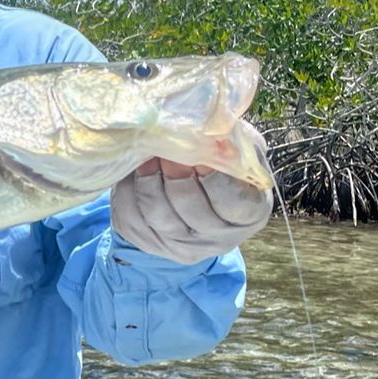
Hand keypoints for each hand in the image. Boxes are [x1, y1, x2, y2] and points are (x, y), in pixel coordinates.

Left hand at [110, 156, 272, 264]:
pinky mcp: (151, 244)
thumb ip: (228, 140)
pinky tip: (132, 173)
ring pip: (159, 216)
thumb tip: (208, 131)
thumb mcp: (236, 145)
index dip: (214, 176)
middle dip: (176, 176)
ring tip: (146, 156)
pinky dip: (128, 192)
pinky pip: (132, 220)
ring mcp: (184, 247)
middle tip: (166, 150)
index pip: (234, 200)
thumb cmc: (221, 161)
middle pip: (192, 211)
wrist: (196, 188)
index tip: (200, 154)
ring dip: (148, 181)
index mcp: (249, 213)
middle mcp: (220, 239)